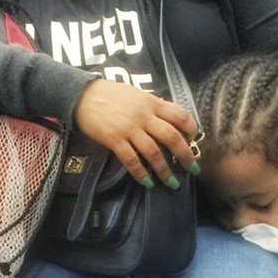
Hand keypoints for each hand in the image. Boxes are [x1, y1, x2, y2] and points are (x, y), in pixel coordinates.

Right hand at [73, 79, 199, 185]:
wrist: (83, 95)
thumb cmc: (111, 94)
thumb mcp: (137, 95)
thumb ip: (154, 106)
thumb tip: (171, 117)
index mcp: (152, 103)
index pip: (180, 115)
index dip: (191, 129)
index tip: (195, 141)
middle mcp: (144, 116)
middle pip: (171, 137)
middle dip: (185, 155)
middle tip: (193, 168)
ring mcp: (129, 129)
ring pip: (154, 152)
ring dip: (165, 170)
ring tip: (173, 182)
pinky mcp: (114, 140)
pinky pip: (131, 160)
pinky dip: (141, 173)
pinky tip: (148, 183)